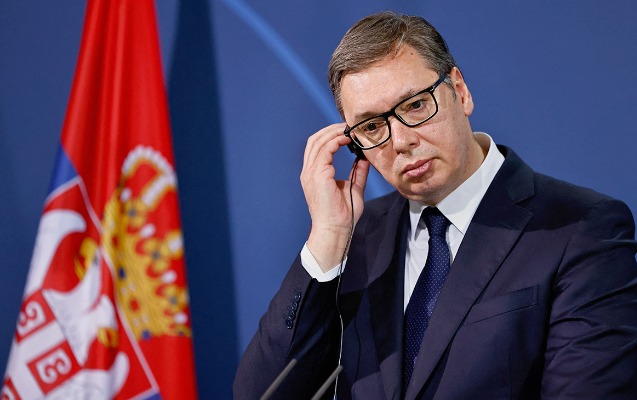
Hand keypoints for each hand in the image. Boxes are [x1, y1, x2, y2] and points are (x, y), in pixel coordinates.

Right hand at [301, 123, 369, 271]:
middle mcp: (309, 172)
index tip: (347, 132)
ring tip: (349, 130)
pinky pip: (325, 150)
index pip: (317, 147)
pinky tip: (347, 140)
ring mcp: (311, 173)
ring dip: (335, 133)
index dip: (330, 135)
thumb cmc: (343, 215)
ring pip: (319, 142)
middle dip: (331, 130)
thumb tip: (364, 158)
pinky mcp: (317, 176)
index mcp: (314, 175)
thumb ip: (357, 172)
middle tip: (348, 125)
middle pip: (314, 140)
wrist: (336, 230)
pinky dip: (336, 141)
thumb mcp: (354, 188)